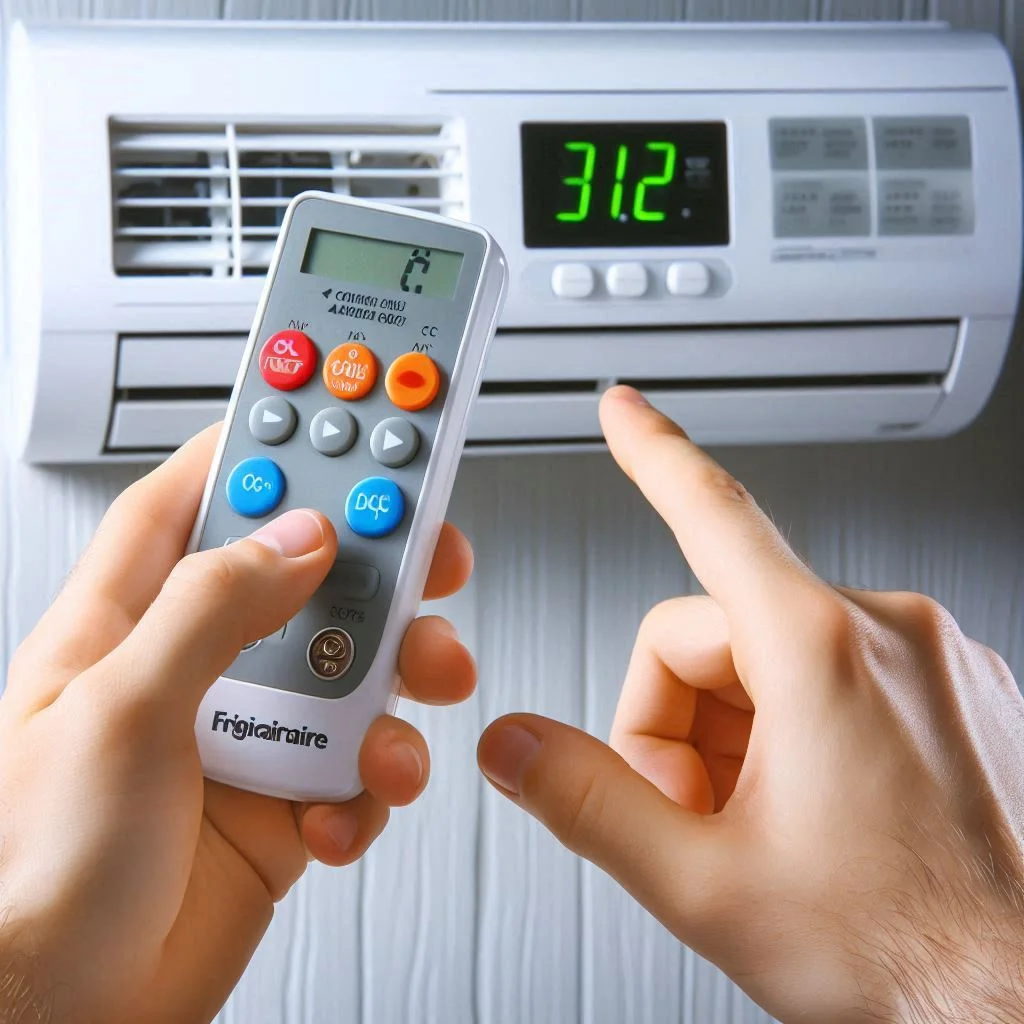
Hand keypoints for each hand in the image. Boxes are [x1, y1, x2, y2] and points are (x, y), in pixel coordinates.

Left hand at [0, 425, 476, 1023]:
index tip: (337, 412)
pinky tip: (344, 808)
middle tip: (427, 549)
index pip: (202, 498)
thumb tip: (299, 540)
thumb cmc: (38, 879)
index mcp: (130, 622)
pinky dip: (374, 782)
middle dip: (375, 560)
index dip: (269, 446)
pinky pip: (361, 763)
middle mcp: (197, 665)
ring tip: (411, 700)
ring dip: (398, 680)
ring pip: (354, 666)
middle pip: (306, 572)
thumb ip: (214, 609)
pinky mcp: (289, 795)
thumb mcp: (118, 714)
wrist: (67, 1020)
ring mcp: (248, 730)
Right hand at [478, 386, 1023, 1022]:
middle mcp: (886, 631)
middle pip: (710, 631)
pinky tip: (812, 813)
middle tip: (694, 816)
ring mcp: (927, 658)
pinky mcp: (947, 687)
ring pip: (767, 655)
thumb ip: (586, 802)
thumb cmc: (906, 948)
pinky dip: (793, 731)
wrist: (1022, 997)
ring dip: (735, 738)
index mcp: (822, 650)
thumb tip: (514, 748)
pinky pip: (830, 672)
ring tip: (761, 828)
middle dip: (676, 725)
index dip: (654, 453)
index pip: (713, 513)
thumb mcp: (704, 883)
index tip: (625, 408)